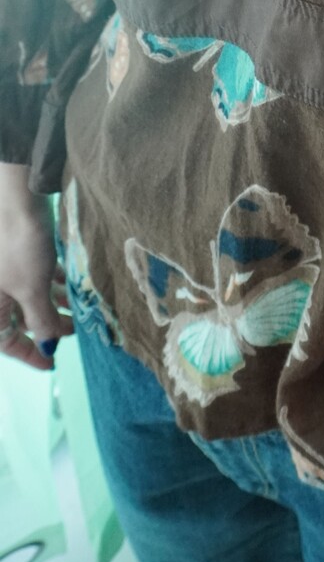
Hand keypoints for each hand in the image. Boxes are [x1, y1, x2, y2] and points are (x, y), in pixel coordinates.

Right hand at [0, 170, 73, 369]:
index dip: (29, 354)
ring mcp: (6, 270)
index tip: (51, 364)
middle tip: (75, 329)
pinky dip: (52, 283)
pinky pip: (34, 275)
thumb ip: (40, 319)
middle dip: (47, 325)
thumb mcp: (32, 288)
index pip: (6, 341)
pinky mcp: (18, 250)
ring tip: (79, 306)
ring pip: (30, 295)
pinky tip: (71, 282)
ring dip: (54, 303)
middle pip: (19, 318)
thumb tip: (48, 345)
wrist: (17, 197)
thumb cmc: (20, 245)